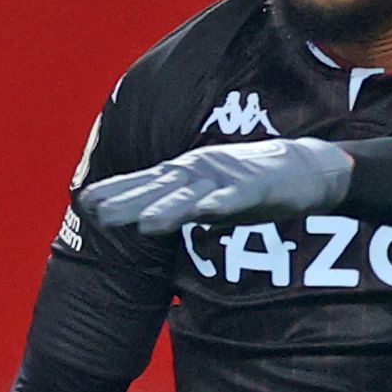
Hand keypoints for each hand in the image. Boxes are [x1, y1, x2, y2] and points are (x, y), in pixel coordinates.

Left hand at [80, 136, 352, 236]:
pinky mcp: (257, 188)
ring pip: (193, 196)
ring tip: (145, 224)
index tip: (86, 202)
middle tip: (98, 214)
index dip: (117, 191)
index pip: (144, 182)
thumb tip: (138, 216)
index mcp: (186, 174)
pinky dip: (222, 205)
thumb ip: (174, 203)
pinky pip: (237, 198)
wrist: (305, 167)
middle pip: (160, 188)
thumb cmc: (248, 180)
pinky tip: (206, 213)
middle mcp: (200, 172)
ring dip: (169, 208)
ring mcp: (227, 179)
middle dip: (130, 201)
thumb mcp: (204, 191)